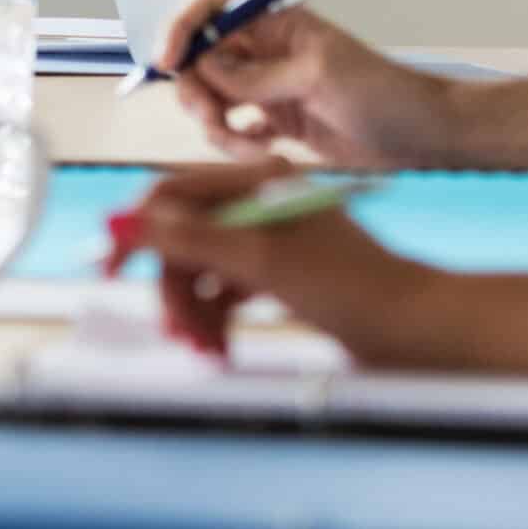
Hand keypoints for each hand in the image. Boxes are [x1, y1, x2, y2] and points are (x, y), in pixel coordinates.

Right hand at [103, 163, 434, 366]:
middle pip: (184, 238)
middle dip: (173, 287)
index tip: (108, 269)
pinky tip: (219, 346)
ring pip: (202, 270)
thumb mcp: (260, 261)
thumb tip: (121, 223)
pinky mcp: (279, 277)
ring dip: (192, 310)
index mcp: (257, 180)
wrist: (419, 331)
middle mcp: (260, 202)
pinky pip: (226, 292)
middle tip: (174, 330)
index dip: (138, 230)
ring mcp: (270, 241)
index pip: (173, 193)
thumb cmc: (353, 287)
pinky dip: (215, 319)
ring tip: (205, 348)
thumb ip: (186, 240)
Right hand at [156, 0, 457, 169]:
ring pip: (213, 101)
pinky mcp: (278, 124)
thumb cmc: (383, 94)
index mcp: (276, 24)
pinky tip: (263, 152)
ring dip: (219, 126)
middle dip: (197, 92)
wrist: (423, 138)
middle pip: (200, 61)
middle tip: (213, 121)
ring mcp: (269, 89)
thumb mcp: (317, 76)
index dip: (181, 30)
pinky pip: (234, 131)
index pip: (211, 11)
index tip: (166, 62)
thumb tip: (201, 65)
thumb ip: (256, 74)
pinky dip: (237, 144)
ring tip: (249, 149)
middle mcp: (265, 53)